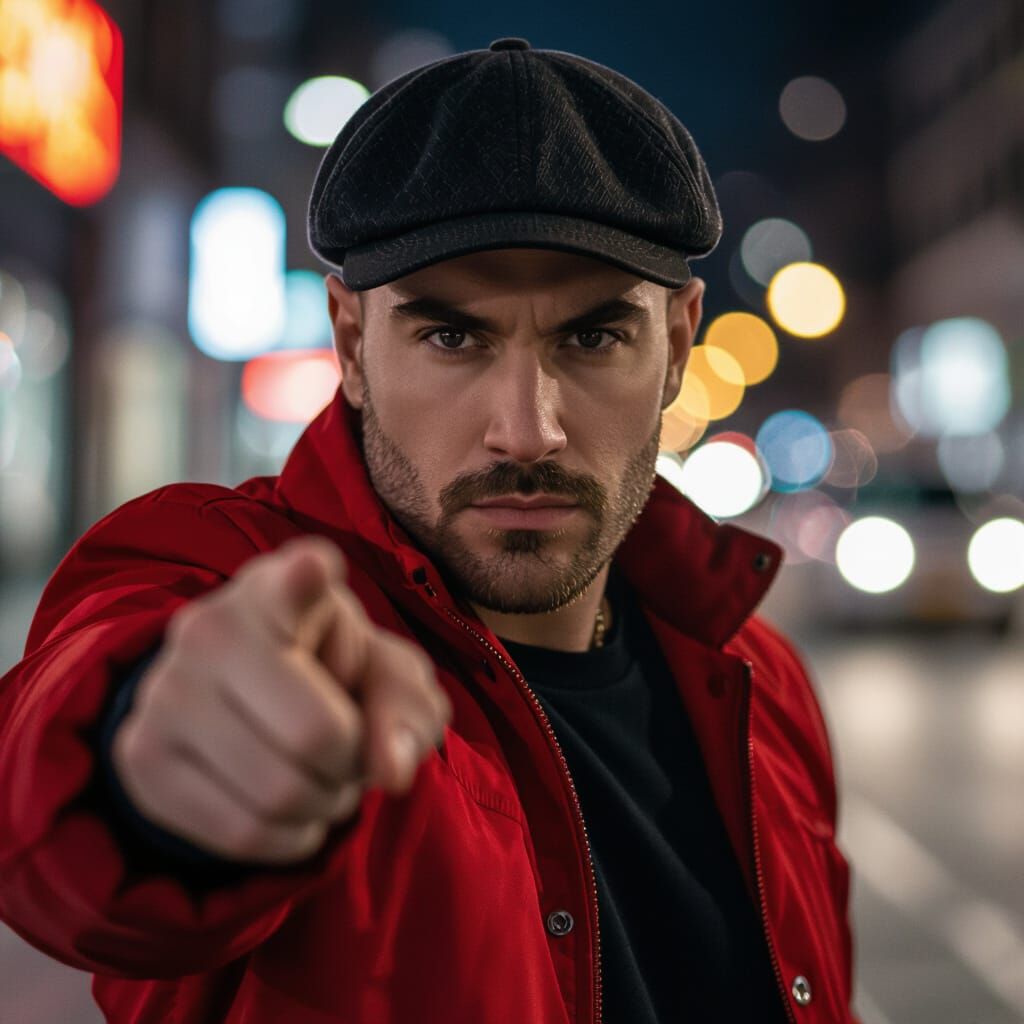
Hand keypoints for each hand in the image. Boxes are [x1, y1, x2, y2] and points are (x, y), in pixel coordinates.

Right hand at [111, 535, 451, 864]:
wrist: (246, 700)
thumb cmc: (336, 675)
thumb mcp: (389, 677)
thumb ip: (406, 712)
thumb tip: (390, 772)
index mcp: (283, 586)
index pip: (296, 577)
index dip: (308, 576)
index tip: (315, 570)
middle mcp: (211, 625)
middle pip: (315, 733)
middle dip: (353, 763)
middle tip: (350, 751)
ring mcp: (165, 689)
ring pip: (277, 793)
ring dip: (323, 804)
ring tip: (323, 777)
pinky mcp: (140, 755)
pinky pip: (239, 832)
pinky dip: (289, 836)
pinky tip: (292, 807)